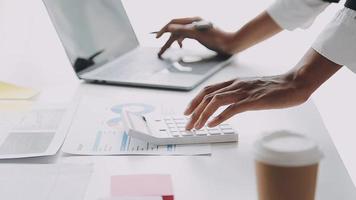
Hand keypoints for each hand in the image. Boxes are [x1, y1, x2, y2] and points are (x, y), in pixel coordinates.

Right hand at [155, 17, 233, 57]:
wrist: (231, 44)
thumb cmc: (217, 39)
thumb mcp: (198, 35)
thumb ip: (183, 30)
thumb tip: (169, 28)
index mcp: (193, 20)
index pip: (173, 22)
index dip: (164, 30)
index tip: (157, 38)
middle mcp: (194, 23)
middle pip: (176, 30)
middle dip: (167, 40)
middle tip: (160, 51)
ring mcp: (197, 28)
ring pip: (180, 34)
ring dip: (172, 41)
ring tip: (166, 50)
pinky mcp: (200, 34)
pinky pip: (186, 36)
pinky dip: (180, 40)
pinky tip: (180, 46)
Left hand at [184, 75, 311, 129]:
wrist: (294, 83)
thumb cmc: (274, 88)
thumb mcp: (250, 88)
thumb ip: (238, 94)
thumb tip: (226, 107)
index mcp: (234, 82)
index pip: (207, 90)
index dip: (194, 100)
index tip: (187, 112)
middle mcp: (235, 85)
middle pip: (207, 96)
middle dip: (194, 111)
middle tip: (187, 124)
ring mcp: (244, 92)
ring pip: (215, 102)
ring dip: (203, 115)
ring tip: (196, 127)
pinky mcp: (253, 100)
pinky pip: (232, 109)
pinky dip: (220, 117)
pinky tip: (212, 124)